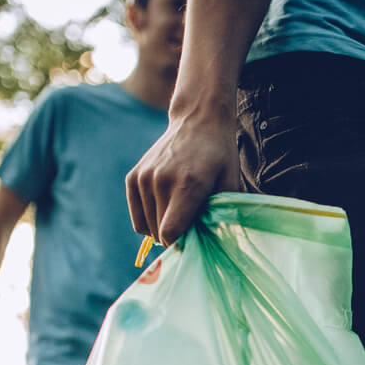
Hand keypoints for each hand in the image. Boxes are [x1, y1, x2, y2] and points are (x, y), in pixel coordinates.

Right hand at [125, 114, 239, 247]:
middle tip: (192, 224)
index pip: (170, 232)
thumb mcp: (230, 183)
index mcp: (188, 185)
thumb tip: (214, 243)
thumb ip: (221, 214)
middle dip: (175, 237)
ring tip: (180, 212)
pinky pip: (137, 217)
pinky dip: (149, 220)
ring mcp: (144, 178)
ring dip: (162, 228)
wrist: (197, 120)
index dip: (182, 244)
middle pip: (159, 233)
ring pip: (147, 227)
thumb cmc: (219, 156)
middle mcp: (161, 181)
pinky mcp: (133, 177)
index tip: (193, 240)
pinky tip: (165, 209)